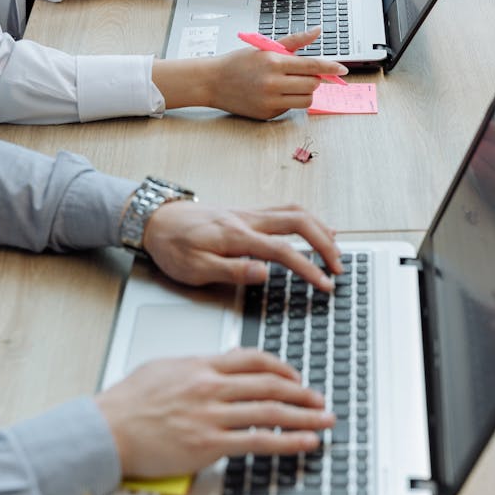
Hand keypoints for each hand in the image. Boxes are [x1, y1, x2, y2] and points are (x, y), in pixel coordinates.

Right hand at [96, 349, 333, 477]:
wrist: (105, 430)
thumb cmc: (126, 404)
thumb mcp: (162, 369)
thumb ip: (193, 367)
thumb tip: (211, 366)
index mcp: (201, 366)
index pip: (252, 359)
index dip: (281, 367)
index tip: (296, 376)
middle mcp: (211, 387)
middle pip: (270, 385)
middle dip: (302, 392)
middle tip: (320, 399)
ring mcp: (212, 415)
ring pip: (271, 412)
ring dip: (304, 416)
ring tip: (324, 420)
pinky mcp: (209, 444)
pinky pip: (258, 441)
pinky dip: (288, 441)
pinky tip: (305, 442)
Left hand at [142, 200, 342, 289]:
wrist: (156, 220)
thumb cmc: (172, 246)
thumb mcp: (194, 268)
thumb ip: (232, 270)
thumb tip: (264, 273)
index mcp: (237, 236)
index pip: (283, 251)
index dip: (309, 269)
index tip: (325, 284)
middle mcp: (248, 219)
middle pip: (299, 222)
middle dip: (325, 244)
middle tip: (339, 267)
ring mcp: (249, 213)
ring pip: (295, 212)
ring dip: (320, 229)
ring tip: (335, 249)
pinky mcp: (248, 212)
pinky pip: (285, 210)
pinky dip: (307, 219)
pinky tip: (316, 228)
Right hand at [167, 27, 347, 118]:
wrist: (212, 81)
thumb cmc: (239, 63)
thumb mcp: (266, 47)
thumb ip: (295, 41)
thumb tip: (317, 31)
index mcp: (274, 62)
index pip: (312, 66)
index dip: (330, 68)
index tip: (343, 70)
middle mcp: (273, 83)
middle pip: (312, 85)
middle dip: (314, 79)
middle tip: (304, 74)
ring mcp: (270, 101)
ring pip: (305, 100)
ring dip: (305, 92)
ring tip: (292, 84)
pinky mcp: (267, 114)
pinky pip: (290, 109)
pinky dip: (289, 101)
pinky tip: (275, 94)